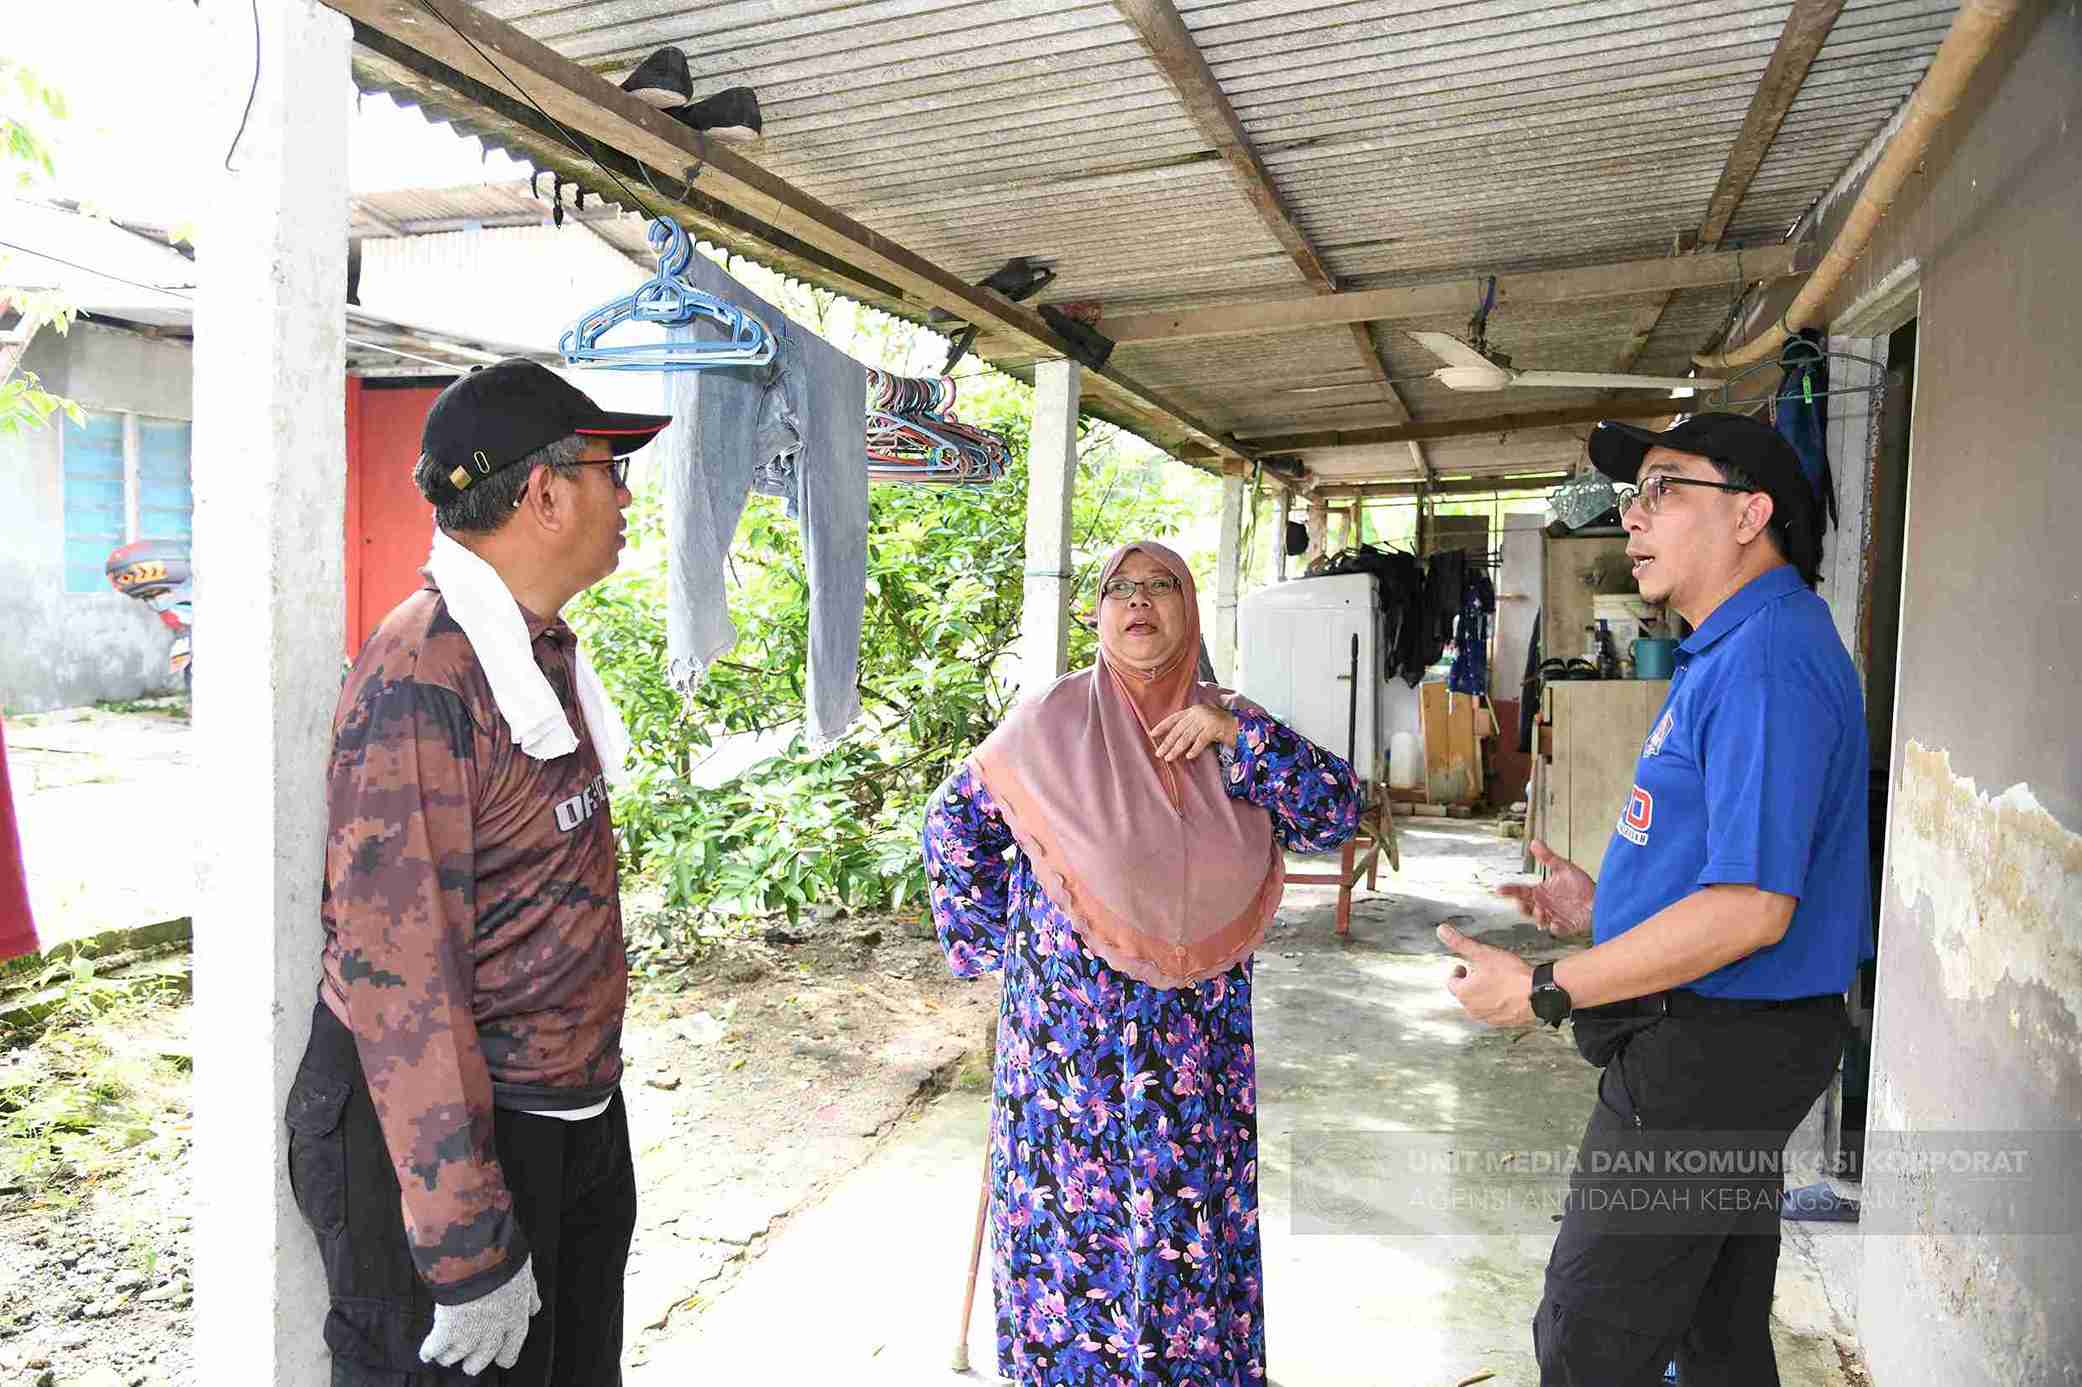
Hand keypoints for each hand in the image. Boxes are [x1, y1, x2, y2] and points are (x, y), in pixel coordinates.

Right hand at [420, 1254, 541, 1375]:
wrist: (480, 1253)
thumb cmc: (503, 1258)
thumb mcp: (524, 1273)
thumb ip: (529, 1293)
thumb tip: (533, 1308)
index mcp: (516, 1318)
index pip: (511, 1349)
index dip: (504, 1355)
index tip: (501, 1358)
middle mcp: (494, 1331)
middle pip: (482, 1359)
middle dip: (474, 1363)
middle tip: (470, 1364)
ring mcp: (469, 1332)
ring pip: (456, 1356)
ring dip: (450, 1357)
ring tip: (446, 1356)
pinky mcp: (446, 1329)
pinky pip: (434, 1348)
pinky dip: (428, 1352)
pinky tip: (426, 1354)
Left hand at [1149, 705, 1239, 761]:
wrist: (1241, 727)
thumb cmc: (1221, 728)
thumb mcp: (1203, 724)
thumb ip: (1190, 728)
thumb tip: (1173, 741)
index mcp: (1193, 710)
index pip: (1174, 718)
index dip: (1163, 726)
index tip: (1152, 734)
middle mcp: (1198, 713)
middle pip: (1178, 729)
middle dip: (1167, 742)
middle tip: (1159, 753)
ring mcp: (1206, 719)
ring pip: (1187, 736)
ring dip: (1177, 749)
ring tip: (1169, 758)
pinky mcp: (1214, 727)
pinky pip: (1201, 740)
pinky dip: (1194, 749)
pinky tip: (1189, 756)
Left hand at [1439, 923, 1535, 1026]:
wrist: (1537, 994)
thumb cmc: (1510, 975)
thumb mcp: (1482, 953)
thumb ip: (1460, 943)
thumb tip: (1442, 931)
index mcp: (1463, 993)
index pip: (1451, 982)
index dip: (1459, 971)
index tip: (1466, 966)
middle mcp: (1471, 1009)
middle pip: (1464, 993)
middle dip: (1471, 981)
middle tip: (1484, 972)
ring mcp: (1486, 1017)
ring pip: (1478, 1003)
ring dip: (1483, 992)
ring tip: (1496, 981)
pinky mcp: (1501, 1022)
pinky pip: (1493, 1011)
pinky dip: (1496, 1002)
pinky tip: (1507, 993)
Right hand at [1496, 839, 1595, 938]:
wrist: (1600, 899)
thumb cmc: (1582, 885)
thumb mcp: (1563, 868)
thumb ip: (1548, 857)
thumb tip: (1534, 842)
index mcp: (1540, 892)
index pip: (1520, 891)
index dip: (1509, 890)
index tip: (1499, 889)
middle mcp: (1543, 905)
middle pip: (1525, 907)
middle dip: (1522, 906)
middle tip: (1523, 903)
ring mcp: (1552, 916)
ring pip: (1538, 919)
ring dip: (1537, 915)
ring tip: (1542, 911)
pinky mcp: (1564, 926)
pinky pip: (1556, 929)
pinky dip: (1554, 928)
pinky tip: (1555, 923)